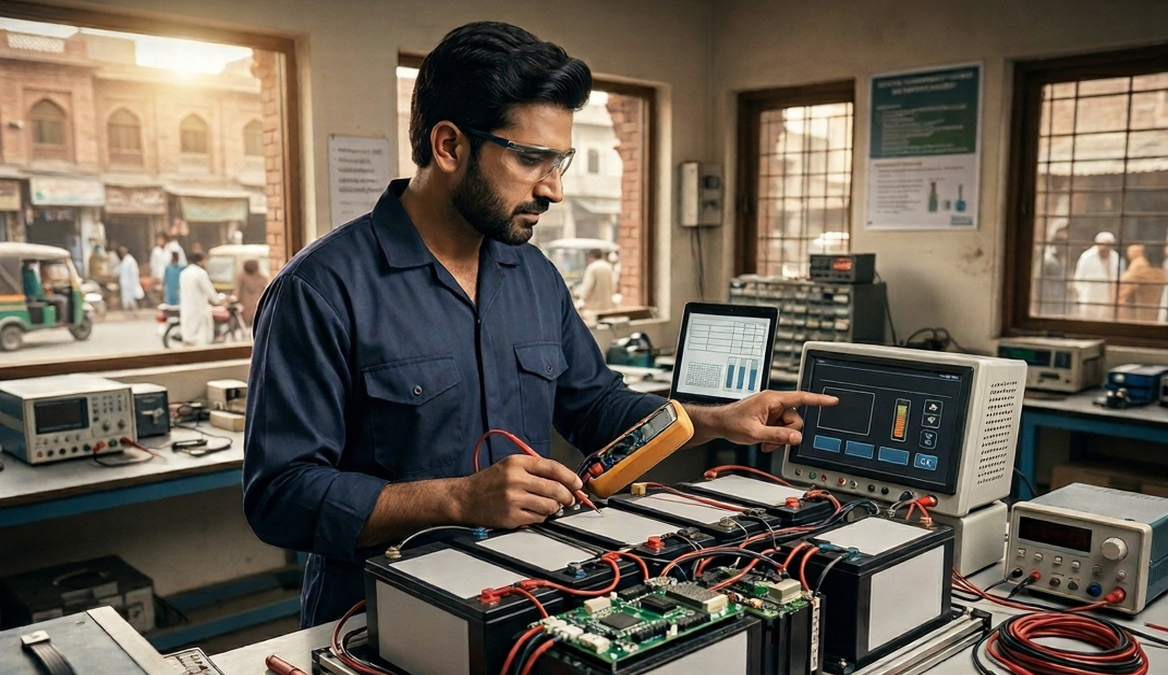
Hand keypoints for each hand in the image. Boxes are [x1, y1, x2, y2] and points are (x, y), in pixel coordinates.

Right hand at [455, 454, 582, 529]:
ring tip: (548, 507)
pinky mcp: (511, 516)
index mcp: (517, 463)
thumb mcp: (510, 466)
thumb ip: (535, 470)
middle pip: (555, 489)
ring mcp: (513, 498)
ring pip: (549, 506)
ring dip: (554, 509)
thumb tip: (564, 481)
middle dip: (567, 497)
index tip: (578, 484)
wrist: (465, 498)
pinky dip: (540, 517)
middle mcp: (516, 479)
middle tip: (569, 500)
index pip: (553, 468)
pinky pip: (538, 519)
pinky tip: (532, 513)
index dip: (570, 477)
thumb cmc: (489, 483)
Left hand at [684, 390, 837, 451]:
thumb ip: (777, 435)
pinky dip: (775, 437)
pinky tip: (764, 439)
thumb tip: (796, 437)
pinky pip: (782, 429)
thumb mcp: (755, 433)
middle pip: (796, 419)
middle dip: (786, 432)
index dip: (818, 400)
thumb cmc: (732, 422)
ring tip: (764, 440)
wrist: (719, 424)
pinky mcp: (770, 418)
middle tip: (771, 439)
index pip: (800, 398)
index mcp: (772, 400)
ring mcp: (772, 411)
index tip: (832, 400)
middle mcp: (774, 403)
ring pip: (789, 426)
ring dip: (779, 437)